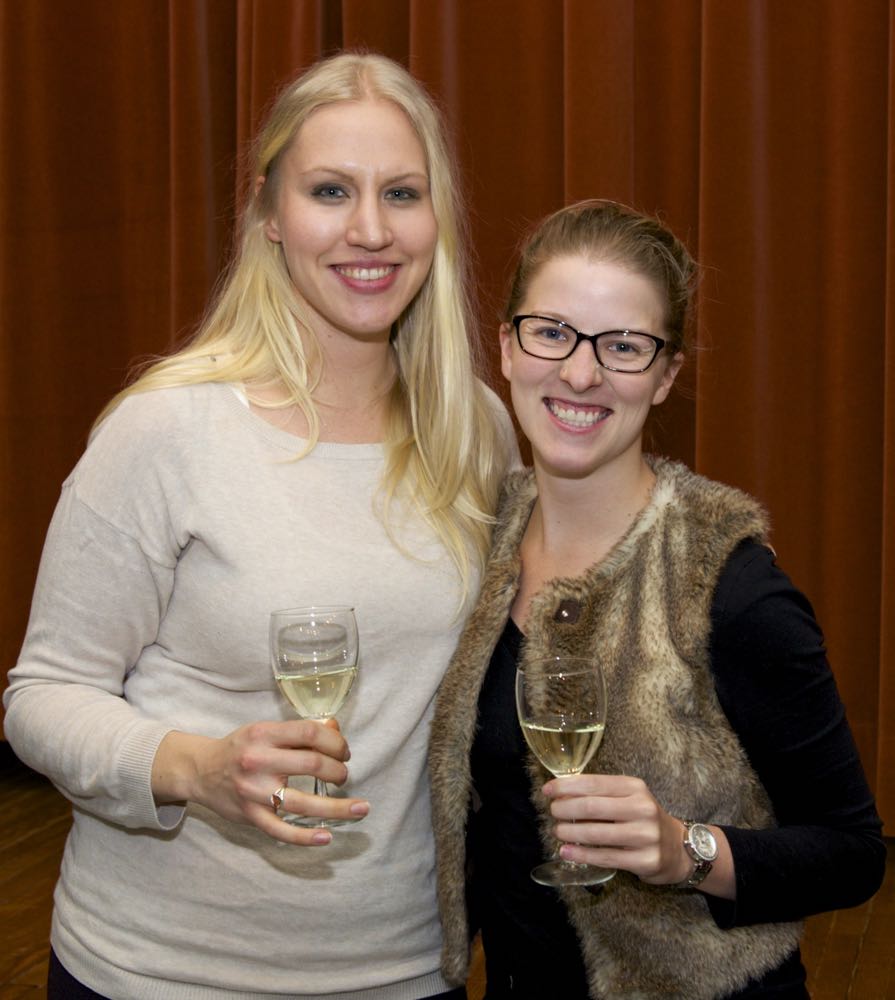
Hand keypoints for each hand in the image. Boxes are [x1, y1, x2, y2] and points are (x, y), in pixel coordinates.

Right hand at [152, 719, 369, 845]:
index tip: (344, 751)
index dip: (335, 741)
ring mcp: (254, 792)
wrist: (200, 770)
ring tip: (361, 808)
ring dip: (337, 807)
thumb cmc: (240, 748)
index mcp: (264, 734)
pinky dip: (305, 837)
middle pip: (312, 765)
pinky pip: (281, 831)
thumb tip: (335, 730)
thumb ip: (298, 732)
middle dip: (338, 771)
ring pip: (303, 803)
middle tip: (344, 776)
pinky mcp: (250, 816)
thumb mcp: (265, 730)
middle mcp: (258, 761)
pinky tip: (327, 837)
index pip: (310, 733)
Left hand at [542, 773, 692, 884]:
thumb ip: (601, 793)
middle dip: (566, 809)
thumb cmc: (643, 818)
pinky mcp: (644, 860)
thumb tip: (562, 792)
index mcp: (635, 788)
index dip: (567, 786)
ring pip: (597, 834)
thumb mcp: (629, 797)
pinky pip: (605, 857)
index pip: (594, 783)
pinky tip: (566, 852)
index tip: (548, 790)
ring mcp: (645, 836)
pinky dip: (581, 854)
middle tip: (553, 811)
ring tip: (557, 832)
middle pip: (592, 807)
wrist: (678, 848)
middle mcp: (642, 809)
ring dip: (570, 832)